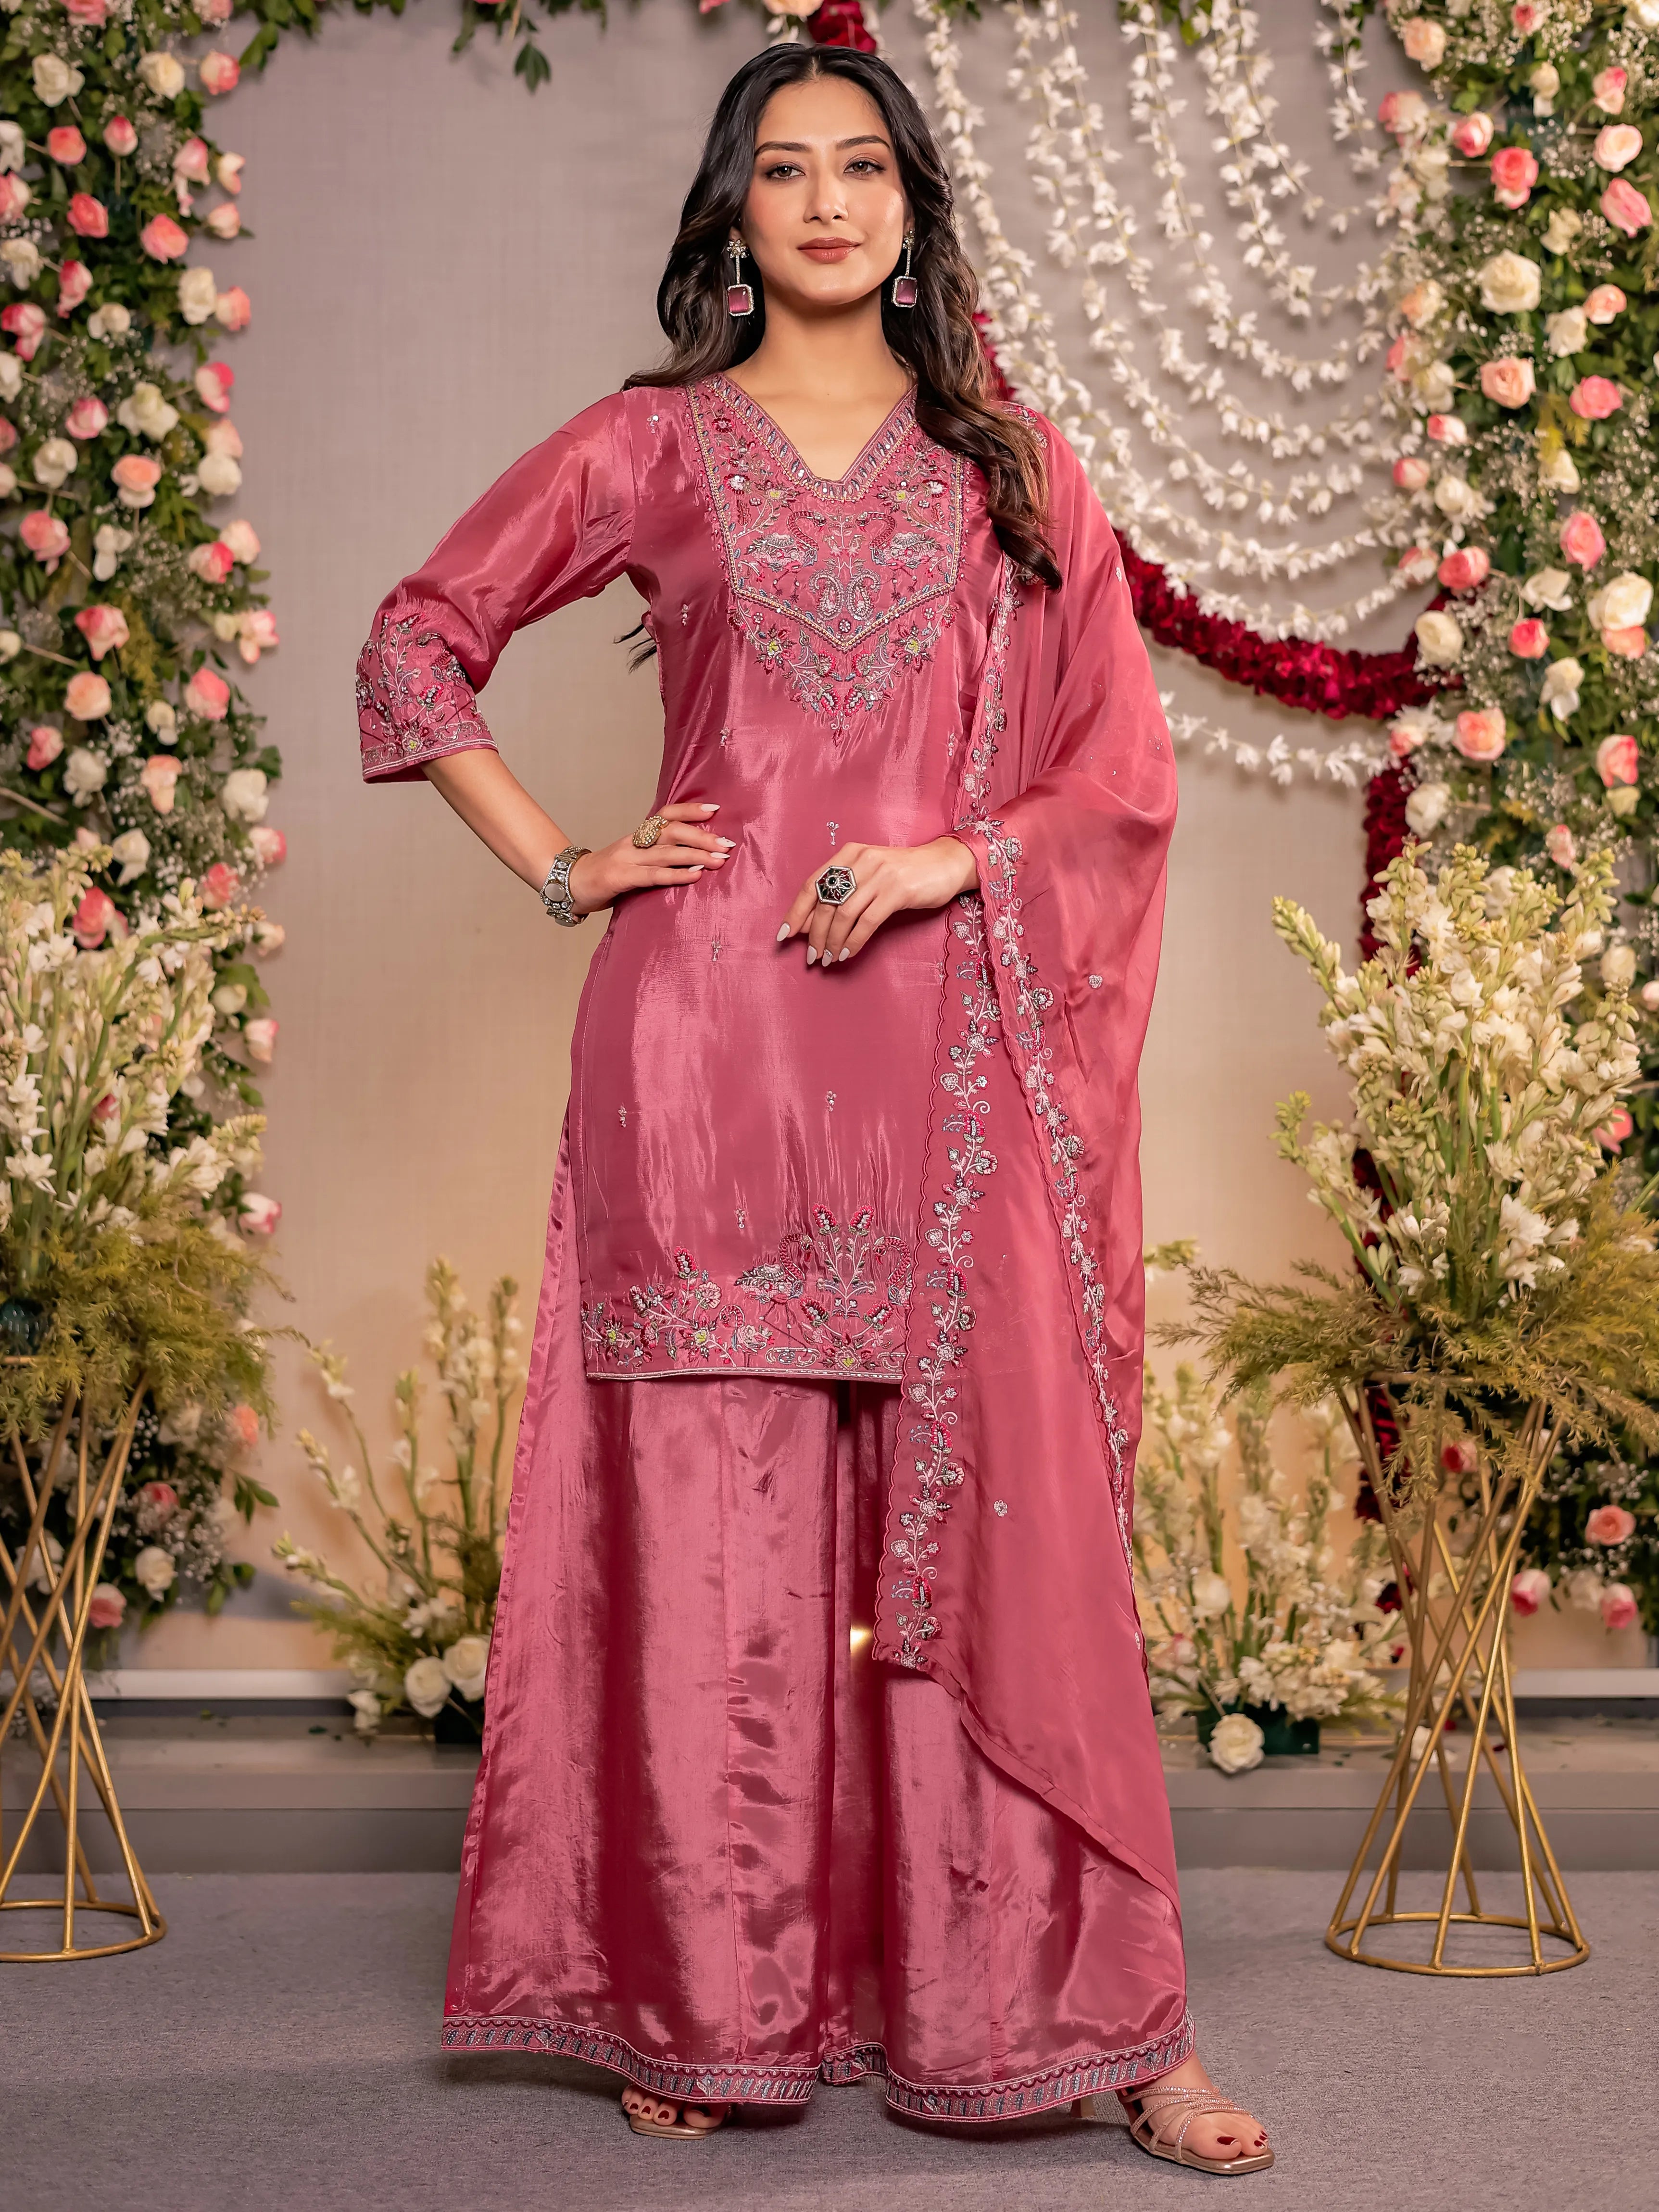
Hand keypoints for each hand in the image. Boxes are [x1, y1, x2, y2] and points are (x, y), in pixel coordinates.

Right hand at [567, 801, 733, 913]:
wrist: (569, 883)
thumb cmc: (606, 873)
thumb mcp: (631, 858)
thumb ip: (655, 855)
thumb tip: (691, 856)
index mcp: (637, 835)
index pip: (666, 815)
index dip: (690, 810)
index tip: (715, 810)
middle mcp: (634, 842)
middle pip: (672, 831)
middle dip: (702, 836)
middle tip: (727, 844)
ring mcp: (626, 859)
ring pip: (667, 853)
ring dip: (697, 855)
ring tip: (720, 860)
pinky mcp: (621, 878)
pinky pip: (654, 875)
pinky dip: (677, 875)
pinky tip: (695, 876)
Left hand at [777, 836, 977, 965]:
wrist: (944, 865)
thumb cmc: (903, 873)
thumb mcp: (869, 875)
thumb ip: (843, 892)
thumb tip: (811, 924)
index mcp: (849, 854)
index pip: (812, 884)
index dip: (796, 911)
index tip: (785, 934)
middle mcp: (861, 861)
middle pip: (826, 902)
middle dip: (814, 934)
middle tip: (810, 956)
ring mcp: (880, 875)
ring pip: (844, 914)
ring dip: (832, 941)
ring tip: (827, 959)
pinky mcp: (897, 891)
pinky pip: (867, 922)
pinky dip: (853, 942)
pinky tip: (847, 954)